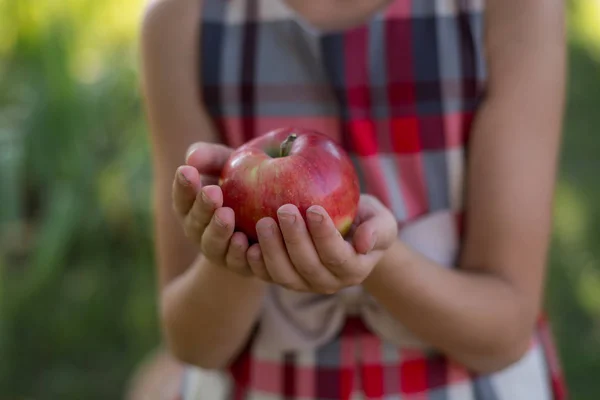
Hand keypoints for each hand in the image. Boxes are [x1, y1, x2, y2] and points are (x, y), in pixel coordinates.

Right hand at [172, 142, 252, 275]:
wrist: (270, 212)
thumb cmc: (243, 181)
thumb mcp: (229, 164)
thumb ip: (211, 157)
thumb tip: (191, 157)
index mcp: (192, 207)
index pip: (182, 197)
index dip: (183, 186)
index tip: (187, 170)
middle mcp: (200, 231)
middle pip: (195, 222)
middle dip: (202, 207)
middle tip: (213, 192)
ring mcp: (219, 250)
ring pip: (213, 245)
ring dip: (218, 232)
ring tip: (227, 216)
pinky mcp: (241, 265)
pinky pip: (238, 263)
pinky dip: (240, 254)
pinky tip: (246, 242)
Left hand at [246, 194, 397, 292]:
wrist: (347, 231)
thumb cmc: (364, 220)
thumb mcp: (381, 220)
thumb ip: (378, 229)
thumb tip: (364, 243)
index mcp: (354, 269)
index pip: (338, 257)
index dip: (325, 236)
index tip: (315, 209)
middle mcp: (328, 283)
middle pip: (308, 267)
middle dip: (295, 239)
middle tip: (284, 209)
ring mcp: (304, 284)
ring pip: (285, 275)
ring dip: (272, 250)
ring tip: (263, 222)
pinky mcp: (284, 279)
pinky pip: (267, 275)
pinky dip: (255, 262)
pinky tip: (247, 241)